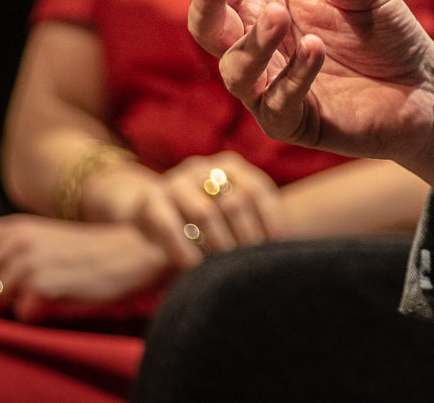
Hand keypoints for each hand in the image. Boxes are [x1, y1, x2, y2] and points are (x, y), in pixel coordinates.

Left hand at [0, 215, 171, 322]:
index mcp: (16, 227)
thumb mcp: (46, 237)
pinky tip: (49, 306)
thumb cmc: (88, 250)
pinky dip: (28, 317)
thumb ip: (12, 247)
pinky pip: (17, 316)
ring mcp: (29, 266)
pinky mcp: (43, 290)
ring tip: (21, 304)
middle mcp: (17, 243)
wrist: (133, 252)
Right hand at [86, 151, 286, 268]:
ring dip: (219, 243)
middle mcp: (203, 168)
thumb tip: (287, 248)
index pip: (258, 189)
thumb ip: (251, 218)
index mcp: (229, 165)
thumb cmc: (201, 214)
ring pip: (204, 212)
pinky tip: (194, 268)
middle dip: (247, 235)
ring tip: (227, 267)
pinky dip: (184, 249)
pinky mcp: (150, 200)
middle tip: (254, 262)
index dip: (271, 218)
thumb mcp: (226, 206)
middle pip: (234, 201)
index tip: (279, 244)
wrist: (147, 205)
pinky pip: (170, 226)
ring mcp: (176, 182)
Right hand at [151, 0, 433, 228]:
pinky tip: (315, 50)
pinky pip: (276, 104)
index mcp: (268, 5)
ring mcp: (271, 87)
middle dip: (203, 7)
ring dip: (252, 43)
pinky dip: (292, 77)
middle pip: (210, 30)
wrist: (425, 87)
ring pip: (234, 70)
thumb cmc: (388, 33)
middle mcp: (261, 47)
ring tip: (281, 18)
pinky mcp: (294, 123)